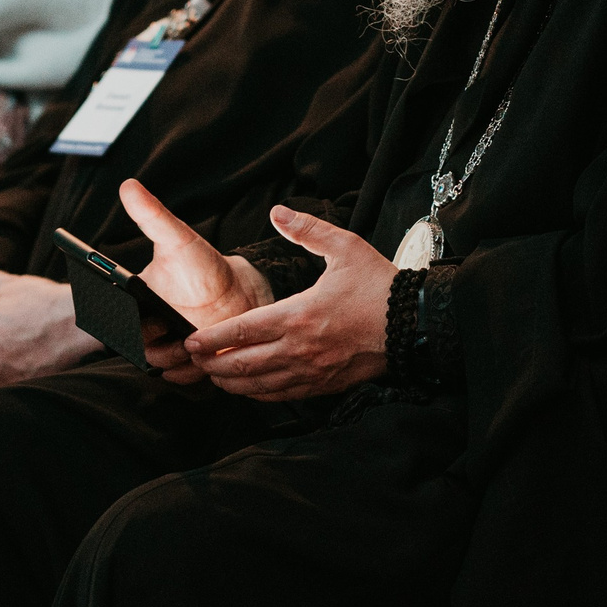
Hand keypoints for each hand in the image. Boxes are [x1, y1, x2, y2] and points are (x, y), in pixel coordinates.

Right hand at [116, 180, 270, 381]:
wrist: (240, 291)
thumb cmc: (204, 265)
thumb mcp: (179, 239)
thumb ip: (153, 216)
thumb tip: (128, 185)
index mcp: (135, 301)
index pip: (114, 318)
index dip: (122, 321)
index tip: (138, 311)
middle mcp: (148, 328)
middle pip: (136, 348)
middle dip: (153, 343)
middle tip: (173, 325)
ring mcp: (169, 349)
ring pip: (159, 365)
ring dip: (175, 356)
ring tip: (192, 336)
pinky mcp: (190, 365)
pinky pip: (180, 378)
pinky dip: (191, 370)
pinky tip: (204, 352)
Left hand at [182, 205, 394, 400]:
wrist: (415, 325)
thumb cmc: (379, 286)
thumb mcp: (345, 248)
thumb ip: (307, 229)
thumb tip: (277, 211)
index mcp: (299, 315)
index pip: (243, 332)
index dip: (212, 340)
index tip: (191, 341)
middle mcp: (300, 348)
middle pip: (244, 365)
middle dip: (212, 365)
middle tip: (191, 360)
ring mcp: (313, 371)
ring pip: (261, 385)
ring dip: (232, 384)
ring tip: (213, 377)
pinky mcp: (326, 385)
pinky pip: (285, 395)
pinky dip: (260, 395)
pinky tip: (250, 390)